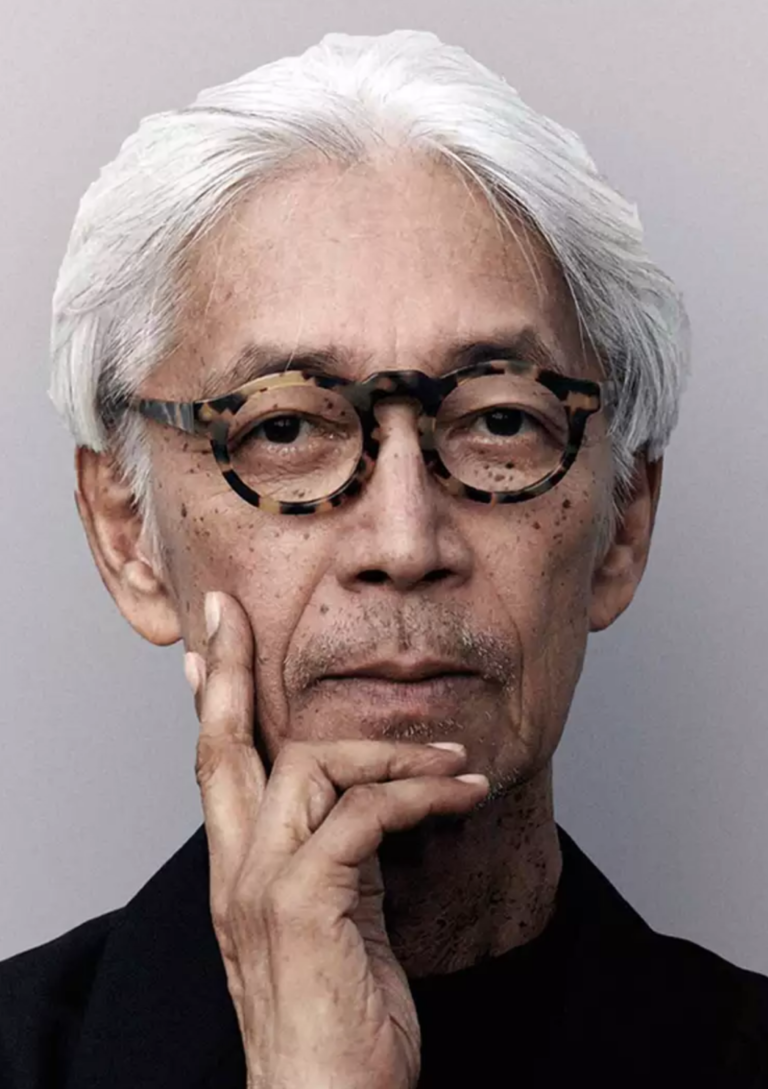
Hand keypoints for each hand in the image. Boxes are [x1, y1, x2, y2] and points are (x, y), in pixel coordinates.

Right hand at [184, 590, 488, 1088]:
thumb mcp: (332, 924)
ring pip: (312, 764)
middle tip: (231, 615)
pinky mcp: (306, 904)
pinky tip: (462, 791)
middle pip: (224, 746)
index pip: (215, 767)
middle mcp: (239, 873)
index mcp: (240, 875)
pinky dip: (418, 791)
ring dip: (393, 749)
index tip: (204, 648)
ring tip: (456, 760)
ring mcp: (264, 887)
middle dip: (227, 671)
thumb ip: (334, 860)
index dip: (209, 700)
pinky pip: (363, 813)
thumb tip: (359, 805)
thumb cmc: (342, 1023)